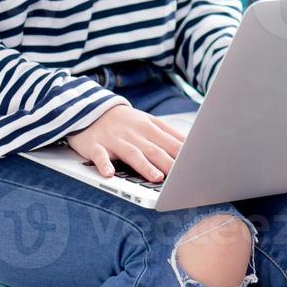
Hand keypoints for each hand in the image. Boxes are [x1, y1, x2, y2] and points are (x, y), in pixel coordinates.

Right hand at [65, 104, 186, 181]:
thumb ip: (168, 134)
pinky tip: (109, 174)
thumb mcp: (148, 122)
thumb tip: (191, 146)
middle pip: (154, 149)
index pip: (169, 141)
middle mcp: (133, 133)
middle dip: (169, 163)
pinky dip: (104, 165)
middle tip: (182, 177)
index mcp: (148, 127)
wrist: (90, 108)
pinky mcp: (95, 145)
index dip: (183, 154)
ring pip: (131, 153)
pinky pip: (99, 156)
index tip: (196, 165)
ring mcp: (114, 139)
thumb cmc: (125, 121)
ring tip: (156, 177)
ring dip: (144, 165)